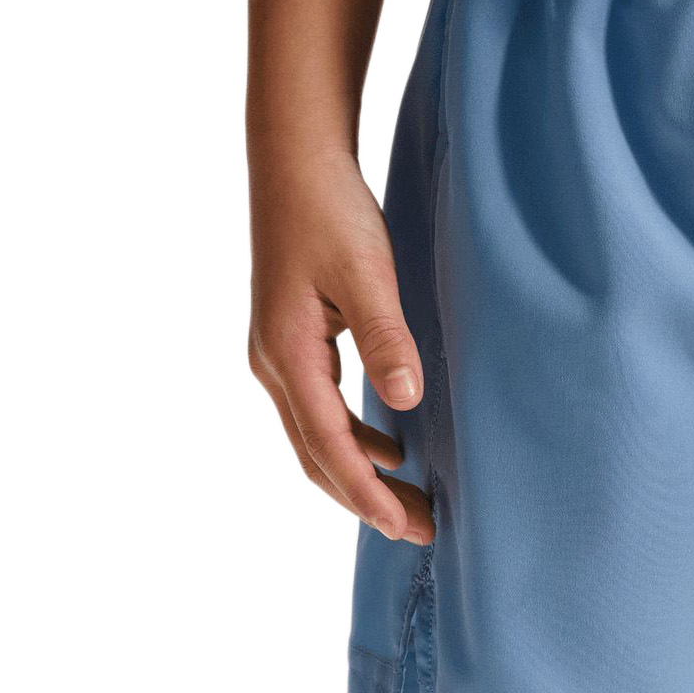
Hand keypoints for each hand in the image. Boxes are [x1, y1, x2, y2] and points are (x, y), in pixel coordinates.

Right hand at [247, 148, 434, 542]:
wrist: (294, 160)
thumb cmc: (331, 211)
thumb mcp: (367, 273)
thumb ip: (386, 337)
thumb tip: (406, 399)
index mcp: (287, 355)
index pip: (329, 446)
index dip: (367, 492)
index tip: (405, 527)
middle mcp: (272, 364)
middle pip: (317, 455)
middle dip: (366, 498)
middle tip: (421, 532)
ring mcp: (277, 354)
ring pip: (316, 437)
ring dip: (361, 472)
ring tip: (412, 501)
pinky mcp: (292, 341)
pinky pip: (319, 410)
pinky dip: (353, 440)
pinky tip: (392, 446)